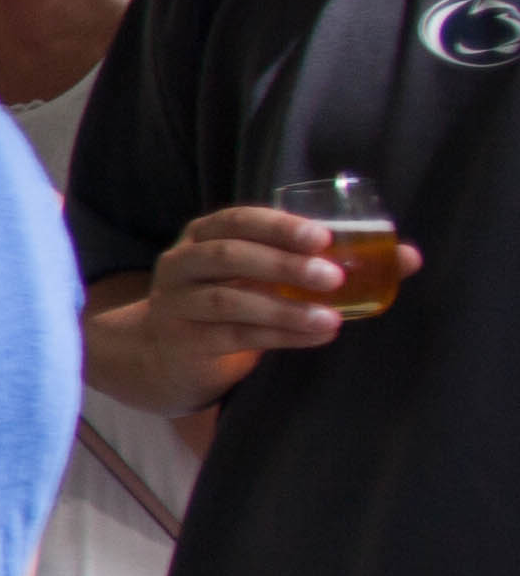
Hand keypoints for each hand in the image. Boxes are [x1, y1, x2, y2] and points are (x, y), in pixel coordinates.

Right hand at [148, 202, 398, 358]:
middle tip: (332, 276)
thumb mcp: (265, 275)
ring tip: (330, 318)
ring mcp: (177, 304)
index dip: (279, 226)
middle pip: (228, 254)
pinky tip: (314, 336)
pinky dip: (278, 335)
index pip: (237, 220)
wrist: (167, 356)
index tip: (322, 237)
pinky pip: (233, 336)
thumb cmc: (231, 304)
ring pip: (227, 299)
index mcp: (203, 236)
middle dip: (283, 263)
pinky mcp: (184, 342)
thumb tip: (407, 257)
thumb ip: (322, 262)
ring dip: (283, 307)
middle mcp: (182, 264)